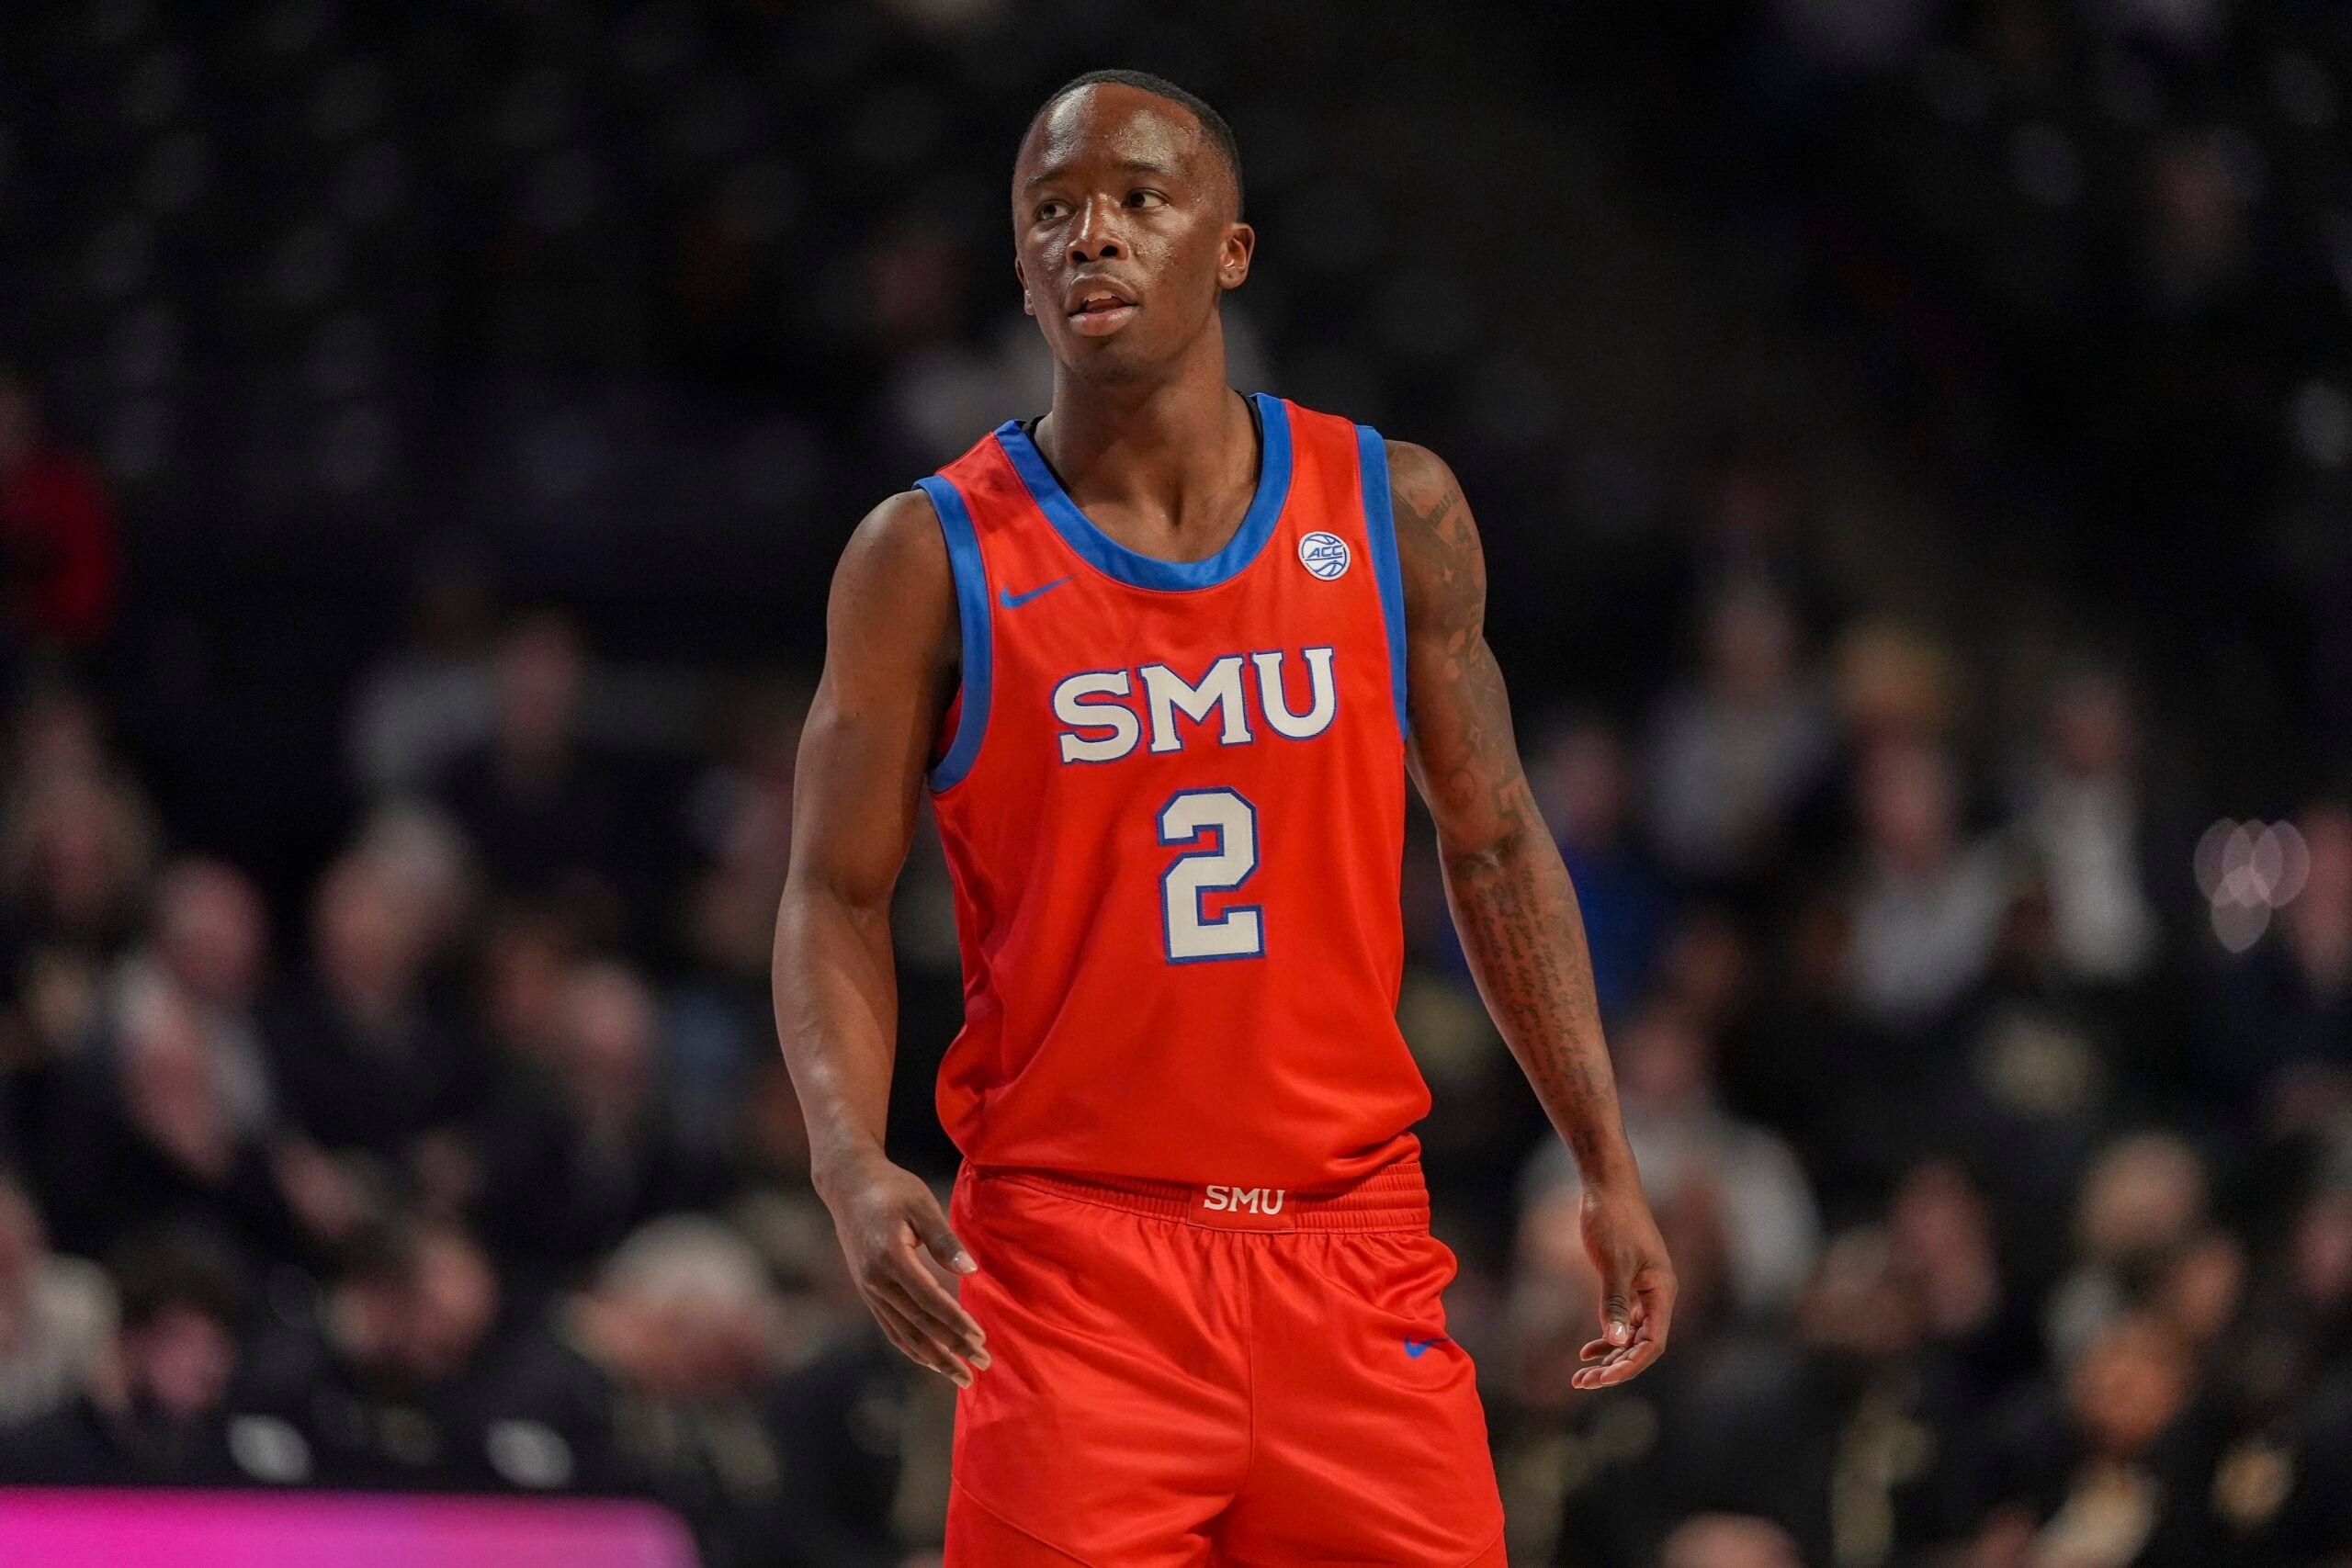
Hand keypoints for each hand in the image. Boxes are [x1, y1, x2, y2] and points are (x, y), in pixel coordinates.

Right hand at [816, 1150, 990, 1387]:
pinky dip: (912, 1348)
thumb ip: (945, 1240)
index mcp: (890, 1257)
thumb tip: (969, 1272)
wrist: (848, 1184)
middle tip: (982, 1366)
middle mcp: (876, 1280)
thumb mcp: (921, 1204)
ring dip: (934, 1358)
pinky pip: (891, 1328)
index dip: (956, 1323)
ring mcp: (869, 1290)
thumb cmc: (891, 1188)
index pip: (930, 1301)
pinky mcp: (868, 1292)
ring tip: (961, 1376)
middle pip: (919, 1325)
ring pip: (904, 1334)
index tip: (981, 1340)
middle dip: (952, 1349)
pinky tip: (931, 1360)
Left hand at [1574, 1180, 1673, 1388]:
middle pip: (1642, 1345)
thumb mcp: (1612, 1263)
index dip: (1629, 1365)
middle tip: (1583, 1382)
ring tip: (1582, 1375)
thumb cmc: (1612, 1220)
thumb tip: (1614, 1341)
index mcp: (1662, 1292)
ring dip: (1610, 1356)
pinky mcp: (1628, 1282)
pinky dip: (1608, 1336)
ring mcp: (1644, 1290)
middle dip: (1616, 1367)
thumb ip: (1614, 1302)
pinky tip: (1588, 1350)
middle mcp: (1658, 1295)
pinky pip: (1623, 1320)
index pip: (1652, 1344)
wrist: (1606, 1185)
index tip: (1602, 1378)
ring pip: (1632, 1336)